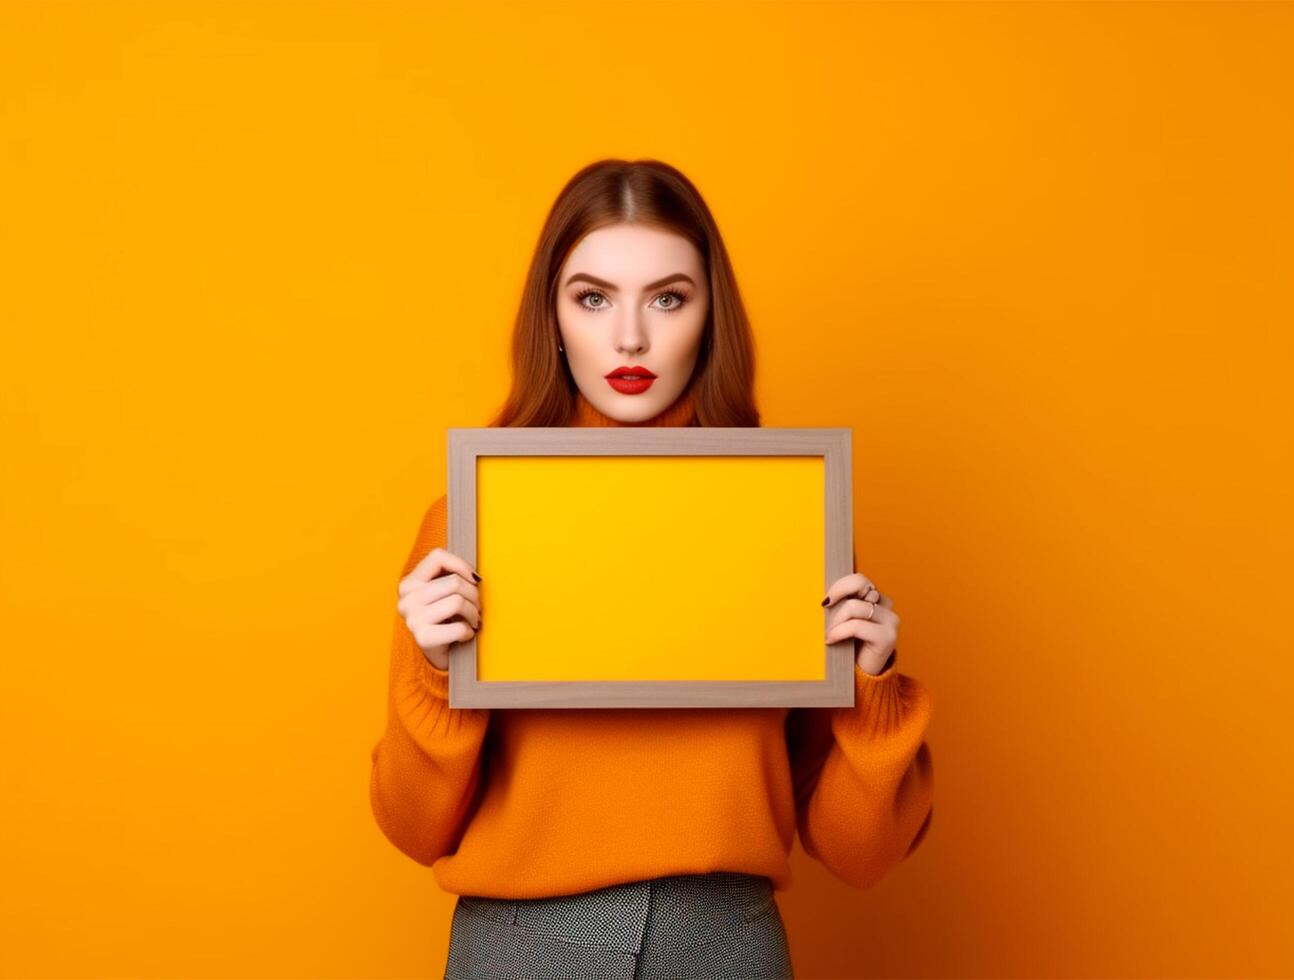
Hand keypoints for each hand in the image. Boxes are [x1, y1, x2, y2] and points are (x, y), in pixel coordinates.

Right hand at [396, 546, 481, 670]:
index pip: (437, 557)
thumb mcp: (441, 593)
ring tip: (473, 620)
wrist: (436, 654)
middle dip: (474, 595)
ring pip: (458, 602)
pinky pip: (459, 627)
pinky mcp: (423, 638)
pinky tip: (466, 634)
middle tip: (477, 607)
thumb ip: (449, 577)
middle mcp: (407, 599)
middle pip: (455, 582)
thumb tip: (475, 577)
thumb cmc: (444, 618)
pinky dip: (469, 631)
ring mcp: (413, 619)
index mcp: (409, 583)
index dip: (461, 564)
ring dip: (474, 613)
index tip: (474, 579)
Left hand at [822, 572, 898, 675]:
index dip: (840, 585)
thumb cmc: (848, 647)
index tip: (825, 600)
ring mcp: (890, 621)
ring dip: (835, 620)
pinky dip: (838, 632)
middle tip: (824, 607)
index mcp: (876, 599)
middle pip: (860, 584)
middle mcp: (886, 606)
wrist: (862, 677)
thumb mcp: (843, 621)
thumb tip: (822, 596)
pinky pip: (856, 626)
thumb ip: (841, 605)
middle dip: (838, 594)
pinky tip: (830, 640)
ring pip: (854, 606)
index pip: (859, 579)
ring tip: (828, 633)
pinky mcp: (887, 637)